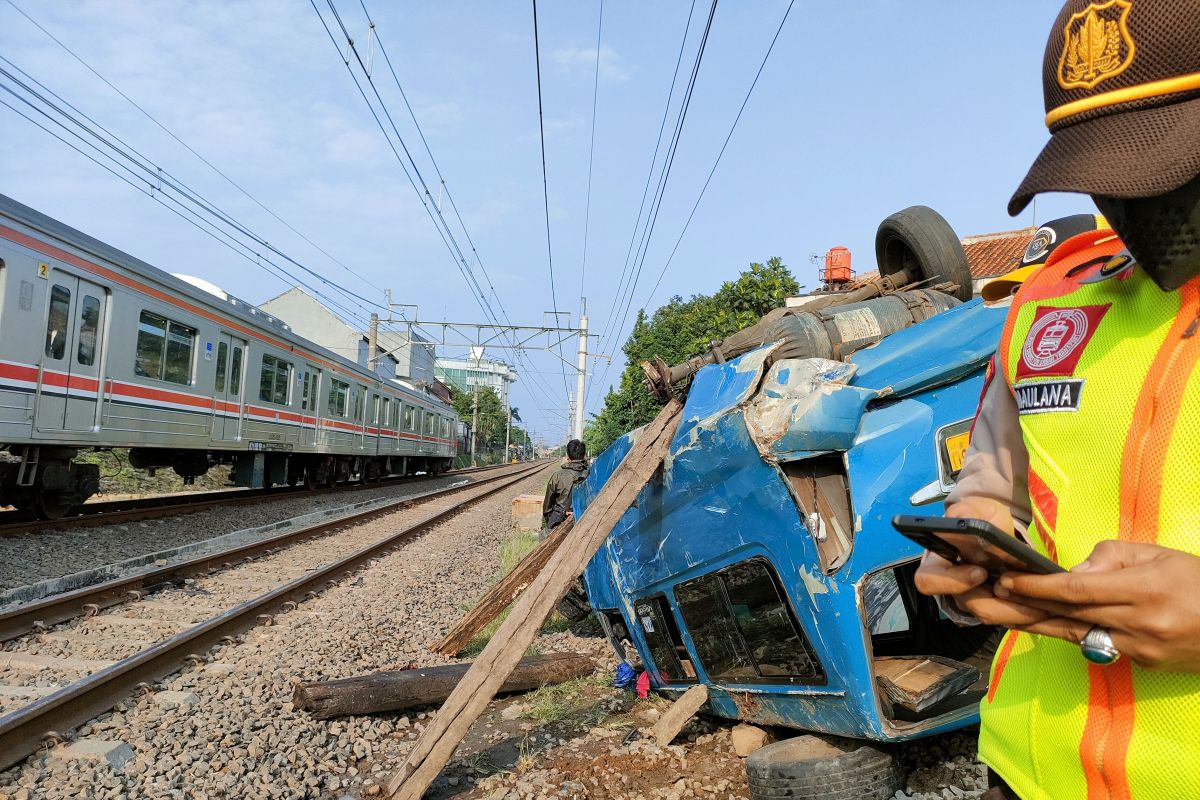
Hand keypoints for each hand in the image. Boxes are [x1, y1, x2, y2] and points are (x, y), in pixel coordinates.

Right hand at [913, 497, 1051, 627]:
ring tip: (1040, 602)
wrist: (998, 530)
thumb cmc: (982, 519)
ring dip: (1018, 611)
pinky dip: (1027, 614)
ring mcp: (974, 600)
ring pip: (992, 616)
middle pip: (967, 605)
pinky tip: (1044, 604)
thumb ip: (969, 511)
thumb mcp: (976, 509)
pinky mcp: (996, 608)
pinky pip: (1008, 619)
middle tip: (1020, 589)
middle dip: (998, 602)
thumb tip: (963, 520)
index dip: (953, 582)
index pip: (928, 582)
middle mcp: (953, 587)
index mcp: (940, 563)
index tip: (981, 572)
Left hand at [996, 540, 1199, 671]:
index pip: (1077, 591)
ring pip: (1075, 636)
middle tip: (980, 600)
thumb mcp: (1160, 554)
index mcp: (1143, 590)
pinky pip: (1099, 645)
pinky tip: (1042, 623)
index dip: (1038, 588)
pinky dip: (1070, 633)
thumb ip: (1112, 558)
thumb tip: (1074, 570)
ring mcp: (1140, 649)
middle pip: (1067, 617)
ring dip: (1032, 625)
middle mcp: (1138, 624)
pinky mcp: (1143, 664)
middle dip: (1020, 608)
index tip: (1007, 580)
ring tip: (996, 614)